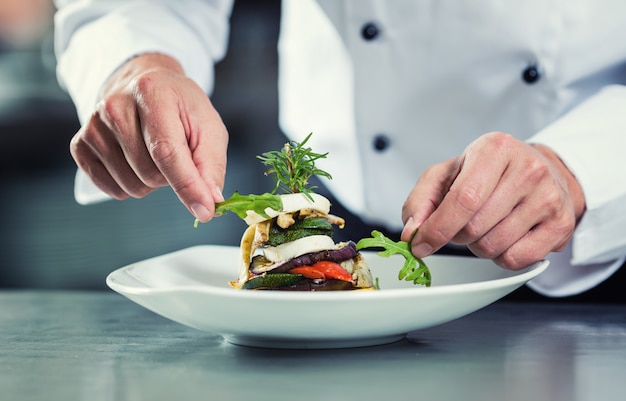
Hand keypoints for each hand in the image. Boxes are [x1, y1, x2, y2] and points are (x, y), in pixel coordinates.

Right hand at [69, 53, 226, 221]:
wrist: (144, 84)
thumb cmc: (180, 108)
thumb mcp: (207, 126)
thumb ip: (211, 165)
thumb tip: (211, 203)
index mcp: (152, 93)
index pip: (166, 151)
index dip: (187, 185)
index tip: (205, 211)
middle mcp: (115, 106)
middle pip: (150, 173)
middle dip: (171, 176)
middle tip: (175, 153)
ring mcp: (93, 126)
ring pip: (131, 185)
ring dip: (151, 182)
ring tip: (153, 153)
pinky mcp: (80, 144)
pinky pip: (110, 189)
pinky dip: (129, 185)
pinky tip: (135, 161)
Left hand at [401, 132, 585, 269]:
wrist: (539, 170)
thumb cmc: (487, 173)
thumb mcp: (447, 174)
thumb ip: (421, 201)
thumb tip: (412, 233)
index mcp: (494, 149)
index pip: (463, 199)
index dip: (437, 229)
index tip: (419, 244)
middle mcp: (528, 170)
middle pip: (476, 227)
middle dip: (457, 235)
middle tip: (462, 223)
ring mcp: (549, 197)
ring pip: (494, 246)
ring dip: (478, 246)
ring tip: (485, 226)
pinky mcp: (561, 224)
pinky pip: (517, 260)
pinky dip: (501, 257)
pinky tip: (504, 236)